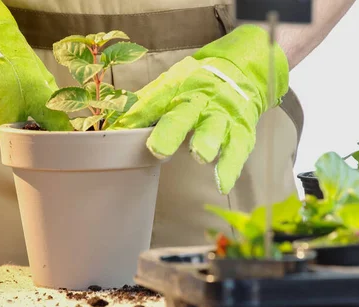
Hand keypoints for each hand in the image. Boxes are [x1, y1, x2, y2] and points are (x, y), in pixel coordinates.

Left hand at [109, 25, 289, 193]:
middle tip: (158, 150)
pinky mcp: (241, 130)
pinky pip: (237, 149)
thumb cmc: (196, 83)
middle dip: (171, 132)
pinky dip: (230, 168)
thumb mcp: (170, 85)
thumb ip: (145, 104)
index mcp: (178, 86)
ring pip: (215, 128)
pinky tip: (222, 184)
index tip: (121, 132)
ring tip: (199, 156)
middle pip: (185, 114)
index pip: (155, 99)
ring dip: (207, 142)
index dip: (139, 115)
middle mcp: (201, 98)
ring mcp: (223, 114)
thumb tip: (117, 125)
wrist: (241, 71)